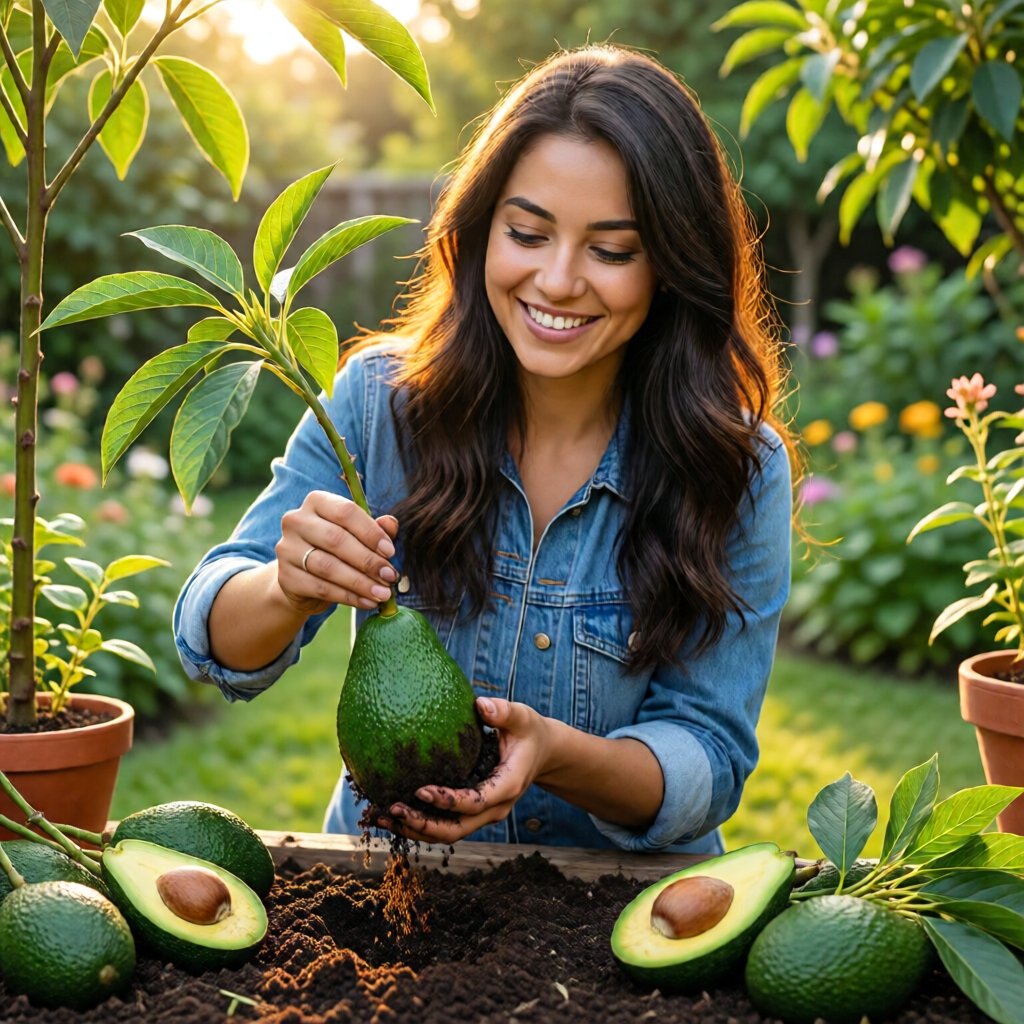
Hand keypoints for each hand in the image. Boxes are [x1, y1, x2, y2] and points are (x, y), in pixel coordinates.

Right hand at [274, 491, 398, 613]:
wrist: (305, 578)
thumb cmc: (336, 549)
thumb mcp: (357, 535)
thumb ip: (374, 528)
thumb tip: (390, 524)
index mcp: (317, 502)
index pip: (346, 512)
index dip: (370, 532)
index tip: (390, 552)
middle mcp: (296, 521)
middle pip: (336, 540)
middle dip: (368, 561)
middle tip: (389, 576)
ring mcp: (287, 549)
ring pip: (328, 567)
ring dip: (360, 583)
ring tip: (383, 593)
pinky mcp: (286, 577)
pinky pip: (321, 588)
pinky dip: (348, 597)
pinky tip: (367, 602)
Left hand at [378, 697, 554, 842]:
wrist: (540, 752)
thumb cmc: (527, 731)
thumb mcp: (522, 717)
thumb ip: (504, 711)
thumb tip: (481, 704)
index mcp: (506, 787)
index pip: (475, 802)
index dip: (447, 801)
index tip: (420, 789)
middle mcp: (494, 808)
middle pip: (455, 829)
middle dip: (422, 824)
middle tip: (392, 809)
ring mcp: (482, 814)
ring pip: (447, 834)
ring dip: (414, 829)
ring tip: (381, 817)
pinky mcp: (471, 813)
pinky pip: (444, 825)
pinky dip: (419, 823)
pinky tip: (392, 813)